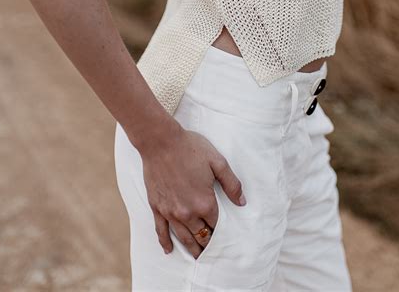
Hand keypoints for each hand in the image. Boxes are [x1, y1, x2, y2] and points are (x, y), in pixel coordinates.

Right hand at [139, 125, 245, 258]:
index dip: (222, 232)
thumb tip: (242, 202)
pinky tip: (169, 250)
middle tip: (213, 252)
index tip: (226, 238)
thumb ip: (231, 184)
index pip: (216, 225)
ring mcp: (170, 211)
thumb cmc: (190, 147)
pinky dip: (165, 242)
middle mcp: (187, 212)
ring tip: (198, 257)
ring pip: (183, 237)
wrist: (160, 141)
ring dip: (191, 248)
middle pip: (200, 235)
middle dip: (208, 244)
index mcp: (204, 202)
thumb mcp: (217, 162)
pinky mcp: (156, 207)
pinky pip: (161, 230)